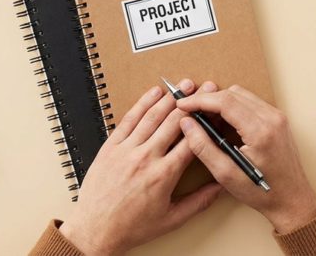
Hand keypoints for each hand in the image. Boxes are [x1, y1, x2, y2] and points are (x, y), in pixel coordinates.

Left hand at [59, 80, 222, 255]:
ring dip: (170, 99)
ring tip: (183, 85)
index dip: (205, 123)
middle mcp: (146, 159)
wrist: (95, 230)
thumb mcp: (171, 220)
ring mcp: (126, 151)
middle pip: (174, 123)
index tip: (214, 112)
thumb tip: (220, 187)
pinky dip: (142, 104)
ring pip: (152, 117)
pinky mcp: (110, 147)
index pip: (191, 142)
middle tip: (204, 88)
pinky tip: (154, 93)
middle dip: (191, 104)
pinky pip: (128, 120)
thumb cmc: (132, 227)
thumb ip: (199, 202)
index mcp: (163, 176)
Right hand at [176, 82, 315, 233]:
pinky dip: (233, 106)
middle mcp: (272, 118)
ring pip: (241, 95)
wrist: (292, 200)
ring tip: (205, 117)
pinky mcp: (278, 119)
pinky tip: (222, 121)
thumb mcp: (226, 174)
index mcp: (260, 131)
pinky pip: (251, 102)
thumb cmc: (262, 192)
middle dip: (208, 99)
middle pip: (232, 93)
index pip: (225, 101)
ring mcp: (277, 117)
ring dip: (221, 101)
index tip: (183, 104)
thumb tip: (187, 124)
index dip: (200, 100)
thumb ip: (203, 147)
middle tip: (190, 111)